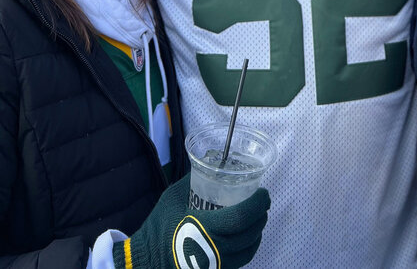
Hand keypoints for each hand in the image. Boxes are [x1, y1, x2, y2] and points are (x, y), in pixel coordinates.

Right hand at [113, 174, 269, 268]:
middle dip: (262, 216)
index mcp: (204, 228)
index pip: (241, 218)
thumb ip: (194, 180)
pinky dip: (248, 248)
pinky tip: (247, 237)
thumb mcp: (173, 198)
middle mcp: (214, 250)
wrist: (146, 259)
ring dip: (258, 233)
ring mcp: (215, 265)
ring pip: (249, 250)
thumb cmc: (159, 226)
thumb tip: (210, 163)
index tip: (264, 193)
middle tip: (263, 202)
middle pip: (250, 234)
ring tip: (259, 218)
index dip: (258, 204)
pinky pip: (240, 261)